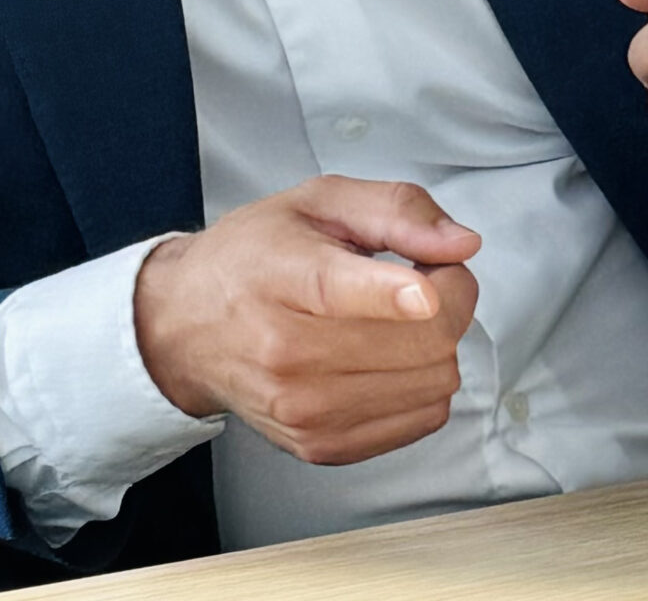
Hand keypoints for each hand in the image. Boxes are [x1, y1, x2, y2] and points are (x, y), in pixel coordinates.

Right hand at [134, 176, 480, 465]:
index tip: (426, 290)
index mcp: (281, 276)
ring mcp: (304, 409)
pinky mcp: (321, 446)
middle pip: (414, 341)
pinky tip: (392, 353)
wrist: (186, 326)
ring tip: (404, 315)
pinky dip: (424, 381)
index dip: (393, 293)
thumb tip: (460, 243)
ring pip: (431, 382)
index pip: (336, 292)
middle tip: (431, 275)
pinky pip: (422, 418)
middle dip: (451, 297)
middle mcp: (287, 352)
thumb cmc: (254, 256)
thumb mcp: (318, 200)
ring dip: (440, 341)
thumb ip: (396, 208)